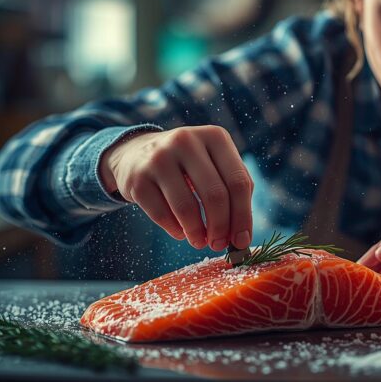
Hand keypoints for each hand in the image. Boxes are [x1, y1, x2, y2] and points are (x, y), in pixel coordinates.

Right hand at [99, 126, 253, 251]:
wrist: (137, 153)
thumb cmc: (187, 165)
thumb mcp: (214, 163)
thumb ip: (232, 190)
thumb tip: (240, 235)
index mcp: (215, 137)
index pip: (239, 181)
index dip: (243, 216)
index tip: (241, 241)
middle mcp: (187, 141)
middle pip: (215, 195)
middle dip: (221, 228)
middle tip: (219, 245)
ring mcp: (159, 157)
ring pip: (187, 207)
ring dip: (197, 233)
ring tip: (199, 242)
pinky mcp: (137, 178)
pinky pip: (161, 215)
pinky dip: (174, 230)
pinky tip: (180, 232)